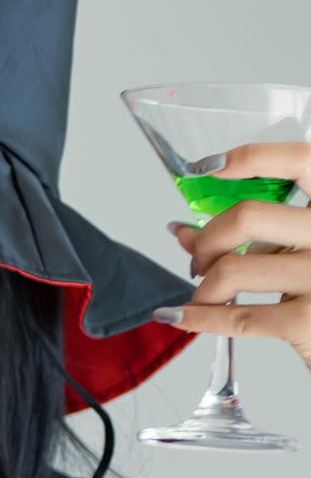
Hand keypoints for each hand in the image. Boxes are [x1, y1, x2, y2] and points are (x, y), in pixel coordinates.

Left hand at [166, 142, 310, 370]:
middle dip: (207, 240)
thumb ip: (255, 236)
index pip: (303, 160)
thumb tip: (183, 231)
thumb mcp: (304, 251)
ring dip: (203, 287)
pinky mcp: (307, 320)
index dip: (254, 157)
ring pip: (233, 268)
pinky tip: (180, 316)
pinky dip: (197, 317)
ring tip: (205, 295)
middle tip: (199, 260)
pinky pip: (235, 315)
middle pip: (248, 217)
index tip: (210, 166)